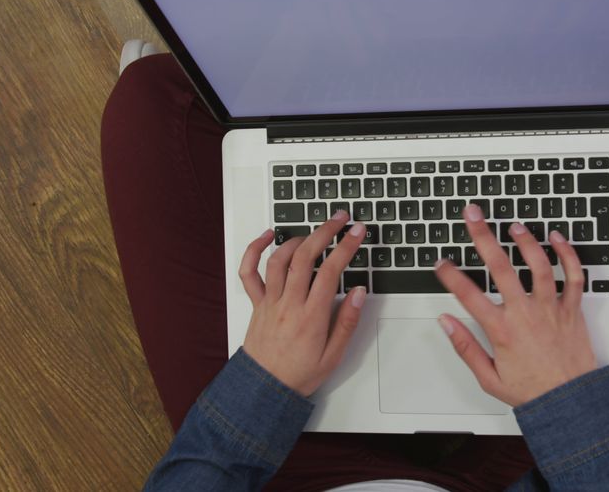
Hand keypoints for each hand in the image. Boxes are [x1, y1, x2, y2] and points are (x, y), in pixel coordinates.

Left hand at [238, 210, 366, 396]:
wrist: (264, 389)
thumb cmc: (299, 374)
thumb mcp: (333, 355)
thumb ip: (347, 322)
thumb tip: (360, 292)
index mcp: (311, 317)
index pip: (331, 271)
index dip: (346, 247)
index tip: (358, 232)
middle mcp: (289, 304)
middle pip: (305, 257)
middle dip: (325, 231)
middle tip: (340, 219)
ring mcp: (270, 301)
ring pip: (279, 259)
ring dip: (298, 238)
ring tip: (314, 231)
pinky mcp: (256, 303)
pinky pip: (249, 272)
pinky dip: (255, 249)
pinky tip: (267, 236)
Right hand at [434, 204, 597, 406]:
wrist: (571, 399)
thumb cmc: (532, 390)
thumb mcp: (489, 377)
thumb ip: (465, 347)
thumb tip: (446, 323)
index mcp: (502, 330)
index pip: (468, 295)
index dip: (451, 276)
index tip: (441, 263)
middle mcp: (526, 314)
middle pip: (500, 267)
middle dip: (483, 236)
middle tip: (473, 215)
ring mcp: (551, 308)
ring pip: (539, 265)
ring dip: (525, 240)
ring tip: (514, 224)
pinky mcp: (572, 309)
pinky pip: (574, 275)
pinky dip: (567, 254)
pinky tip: (557, 238)